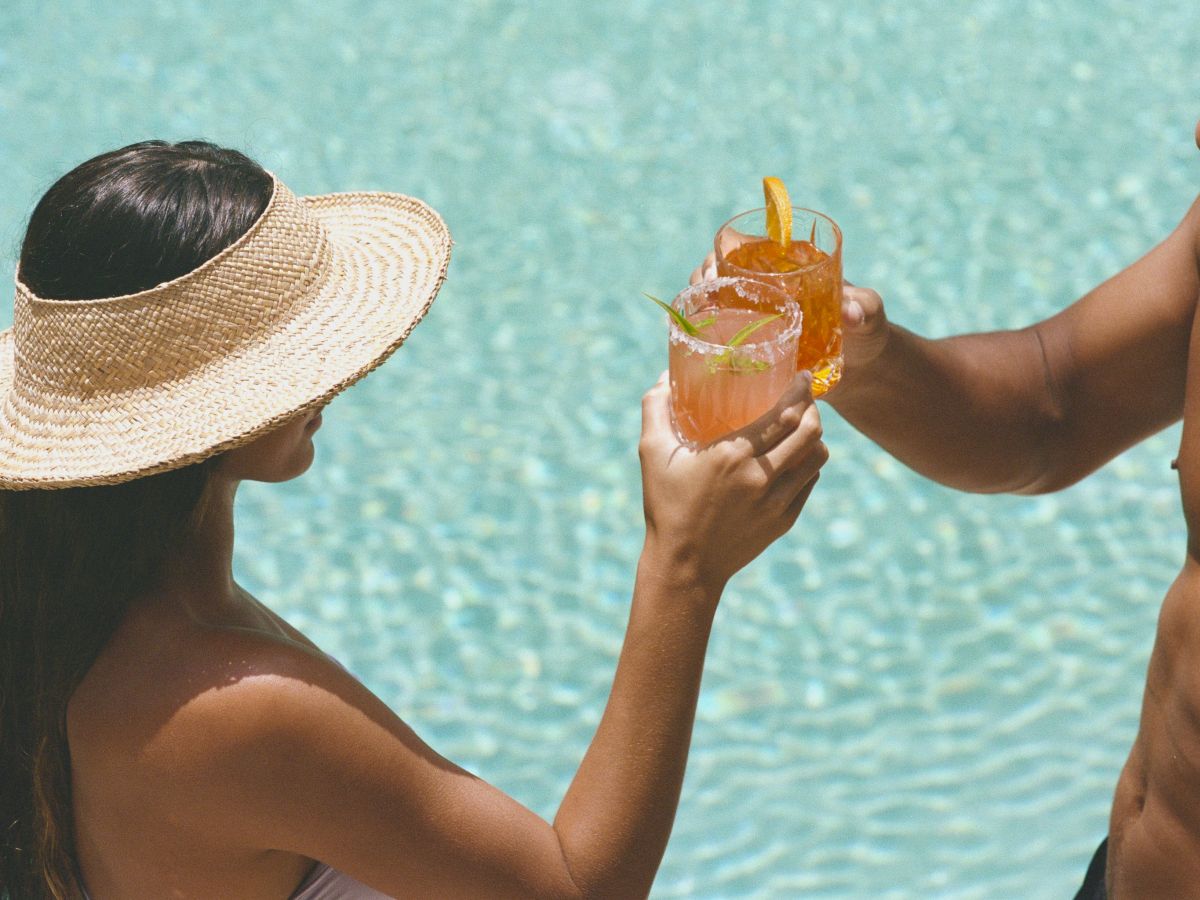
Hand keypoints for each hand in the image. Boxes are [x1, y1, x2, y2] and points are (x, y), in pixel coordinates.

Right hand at [638, 371, 827, 591]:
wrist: (684, 565)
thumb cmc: (666, 505)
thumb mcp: (652, 454)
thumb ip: (656, 409)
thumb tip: (663, 376)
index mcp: (733, 456)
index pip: (785, 414)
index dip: (801, 391)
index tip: (801, 376)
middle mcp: (760, 477)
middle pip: (810, 432)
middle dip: (814, 408)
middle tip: (805, 397)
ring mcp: (776, 502)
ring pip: (817, 458)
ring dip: (816, 436)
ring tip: (804, 426)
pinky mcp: (783, 520)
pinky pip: (809, 483)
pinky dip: (808, 464)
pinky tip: (796, 457)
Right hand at [691, 252, 891, 391]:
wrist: (863, 374)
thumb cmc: (867, 335)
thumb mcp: (870, 316)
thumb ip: (867, 308)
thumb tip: (852, 313)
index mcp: (787, 270)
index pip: (744, 250)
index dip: (721, 254)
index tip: (713, 269)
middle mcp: (764, 292)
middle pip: (719, 276)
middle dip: (701, 282)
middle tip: (702, 301)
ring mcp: (755, 322)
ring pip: (714, 307)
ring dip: (697, 310)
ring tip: (695, 323)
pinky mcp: (752, 351)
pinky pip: (721, 340)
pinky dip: (705, 341)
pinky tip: (696, 349)